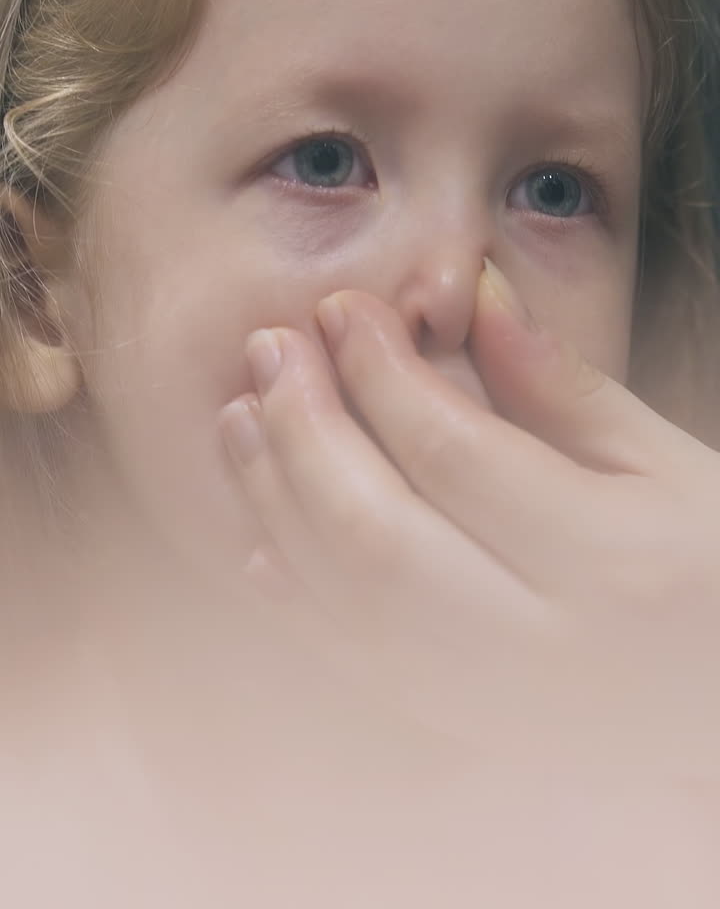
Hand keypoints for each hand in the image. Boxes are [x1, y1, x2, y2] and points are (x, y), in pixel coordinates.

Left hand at [220, 261, 719, 777]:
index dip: (381, 374)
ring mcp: (498, 708)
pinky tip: (261, 531)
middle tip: (269, 348)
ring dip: (278, 504)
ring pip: (348, 605)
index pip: (456, 455)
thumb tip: (474, 295)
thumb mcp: (674, 465)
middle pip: (377, 535)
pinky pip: (357, 667)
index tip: (339, 309)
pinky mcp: (469, 733)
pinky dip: (297, 596)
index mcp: (614, 565)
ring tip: (243, 417)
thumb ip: (565, 388)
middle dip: (305, 432)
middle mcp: (546, 650)